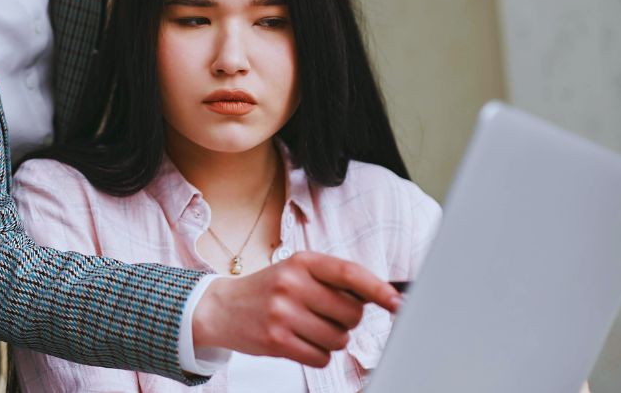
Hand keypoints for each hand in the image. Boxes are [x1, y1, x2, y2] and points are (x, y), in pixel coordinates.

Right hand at [191, 251, 401, 367]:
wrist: (222, 308)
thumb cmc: (268, 290)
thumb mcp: (296, 271)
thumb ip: (333, 280)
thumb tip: (382, 295)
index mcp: (302, 261)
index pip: (349, 273)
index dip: (378, 289)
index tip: (398, 302)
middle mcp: (292, 284)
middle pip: (350, 313)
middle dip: (347, 320)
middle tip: (326, 315)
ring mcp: (283, 313)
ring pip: (338, 338)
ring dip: (331, 339)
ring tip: (308, 328)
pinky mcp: (276, 340)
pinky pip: (321, 358)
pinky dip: (317, 355)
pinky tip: (299, 342)